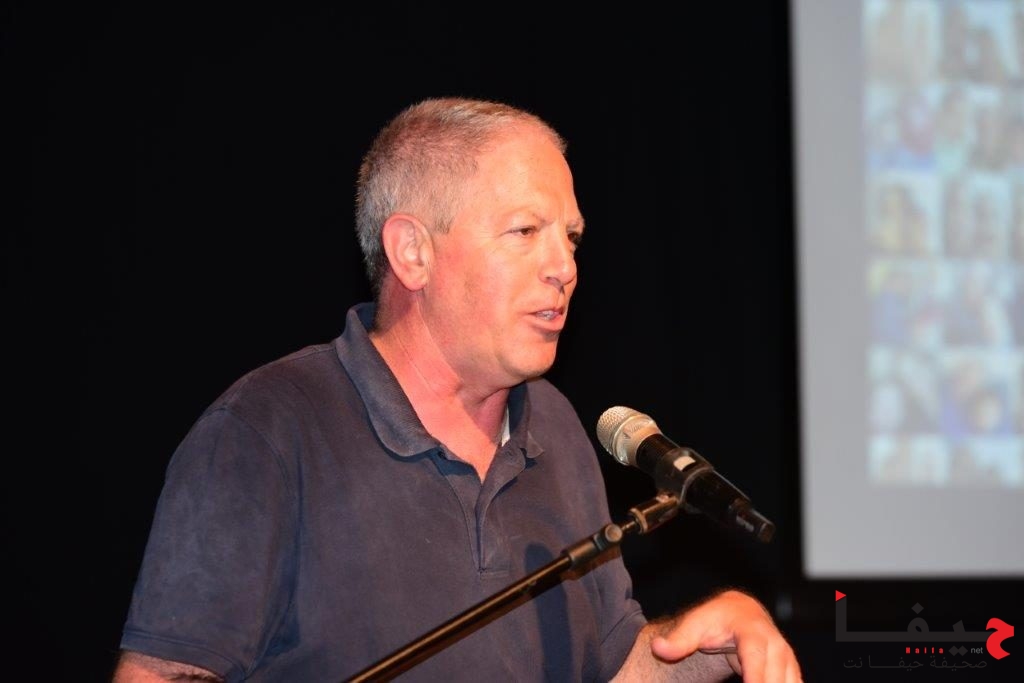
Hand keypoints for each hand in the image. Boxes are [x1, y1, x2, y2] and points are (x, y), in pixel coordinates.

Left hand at [650, 589, 801, 682]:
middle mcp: (776, 645)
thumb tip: (658, 648)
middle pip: (776, 676)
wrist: (739, 611)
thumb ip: (679, 639)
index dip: (756, 679)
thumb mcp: (695, 623)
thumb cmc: (715, 618)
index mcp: (754, 631)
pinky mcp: (790, 670)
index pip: (756, 658)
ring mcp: (786, 658)